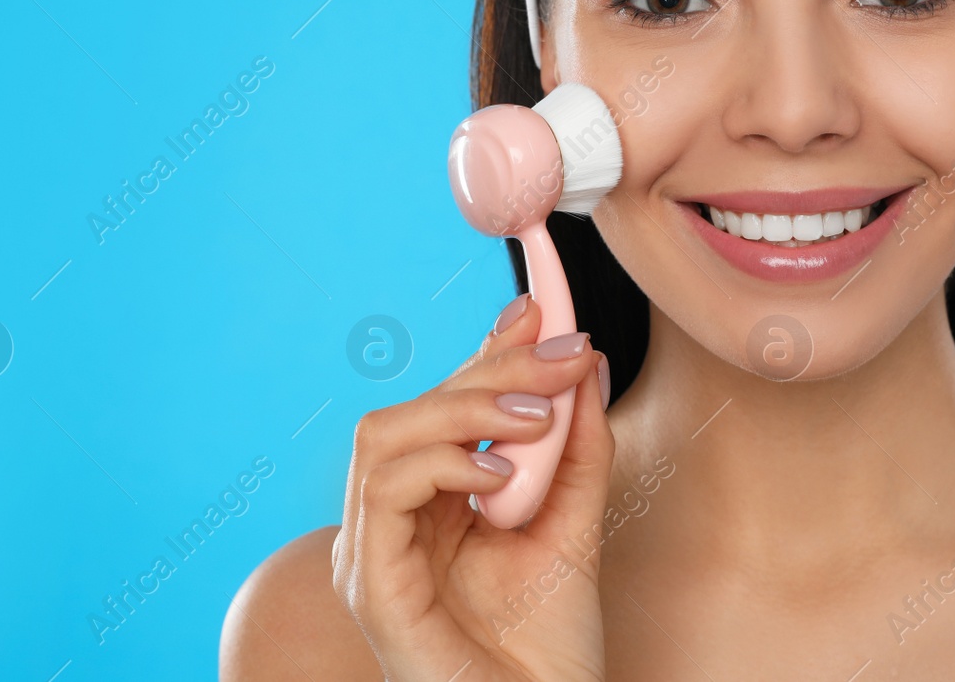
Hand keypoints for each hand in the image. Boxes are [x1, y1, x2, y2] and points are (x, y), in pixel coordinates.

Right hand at [331, 294, 614, 681]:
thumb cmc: (549, 649)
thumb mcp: (574, 524)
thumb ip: (576, 447)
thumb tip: (584, 360)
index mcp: (430, 506)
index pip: (444, 407)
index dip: (486, 352)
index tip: (539, 307)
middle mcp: (391, 522)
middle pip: (415, 407)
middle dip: (492, 368)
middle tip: (563, 353)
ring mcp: (372, 552)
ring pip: (386, 433)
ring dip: (466, 407)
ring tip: (538, 417)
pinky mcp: (370, 583)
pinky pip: (385, 490)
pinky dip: (444, 462)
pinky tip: (502, 476)